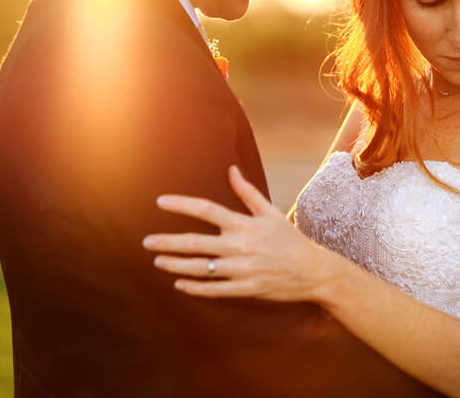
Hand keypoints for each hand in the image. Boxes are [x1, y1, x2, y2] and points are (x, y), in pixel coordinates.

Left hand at [142, 165, 331, 301]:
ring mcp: (242, 270)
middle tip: (146, 242)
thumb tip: (231, 169)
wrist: (313, 272)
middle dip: (168, 242)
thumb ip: (247, 192)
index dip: (182, 205)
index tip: (160, 202)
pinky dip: (195, 287)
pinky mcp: (246, 289)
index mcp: (244, 224)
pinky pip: (215, 290)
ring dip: (176, 265)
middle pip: (196, 243)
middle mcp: (240, 247)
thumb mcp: (269, 212)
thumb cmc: (289, 240)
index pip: (206, 210)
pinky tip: (179, 284)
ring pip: (201, 268)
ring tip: (157, 262)